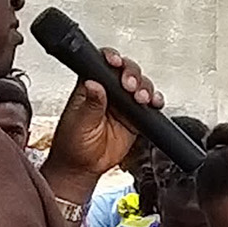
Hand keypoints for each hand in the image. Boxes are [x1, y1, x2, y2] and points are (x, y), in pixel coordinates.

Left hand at [43, 50, 160, 188]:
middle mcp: (108, 92)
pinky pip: (150, 106)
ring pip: (140, 86)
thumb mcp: (79, 122)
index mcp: (90, 87)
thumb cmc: (73, 144)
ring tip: (141, 98)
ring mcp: (123, 105)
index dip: (112, 59)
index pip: (102, 65)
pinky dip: (155, 102)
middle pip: (126, 71)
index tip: (115, 62)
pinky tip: (153, 104)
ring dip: (144, 87)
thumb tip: (94, 84)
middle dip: (132, 74)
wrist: (83, 167)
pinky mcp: (135, 118)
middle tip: (130, 85)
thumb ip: (90, 104)